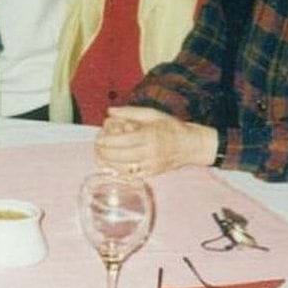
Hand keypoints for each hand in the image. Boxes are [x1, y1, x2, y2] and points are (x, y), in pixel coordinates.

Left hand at [94, 106, 215, 177]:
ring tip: (100, 155)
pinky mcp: (151, 175)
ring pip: (123, 169)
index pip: (123, 141)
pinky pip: (130, 176)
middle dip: (104, 152)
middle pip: (120, 156)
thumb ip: (130, 112)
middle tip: (97, 147)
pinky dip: (118, 171)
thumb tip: (109, 111)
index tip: (99, 138)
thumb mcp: (152, 114)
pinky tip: (111, 164)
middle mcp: (150, 153)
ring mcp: (151, 166)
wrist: (190, 145)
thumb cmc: (171, 127)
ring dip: (108, 163)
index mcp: (150, 136)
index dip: (107, 141)